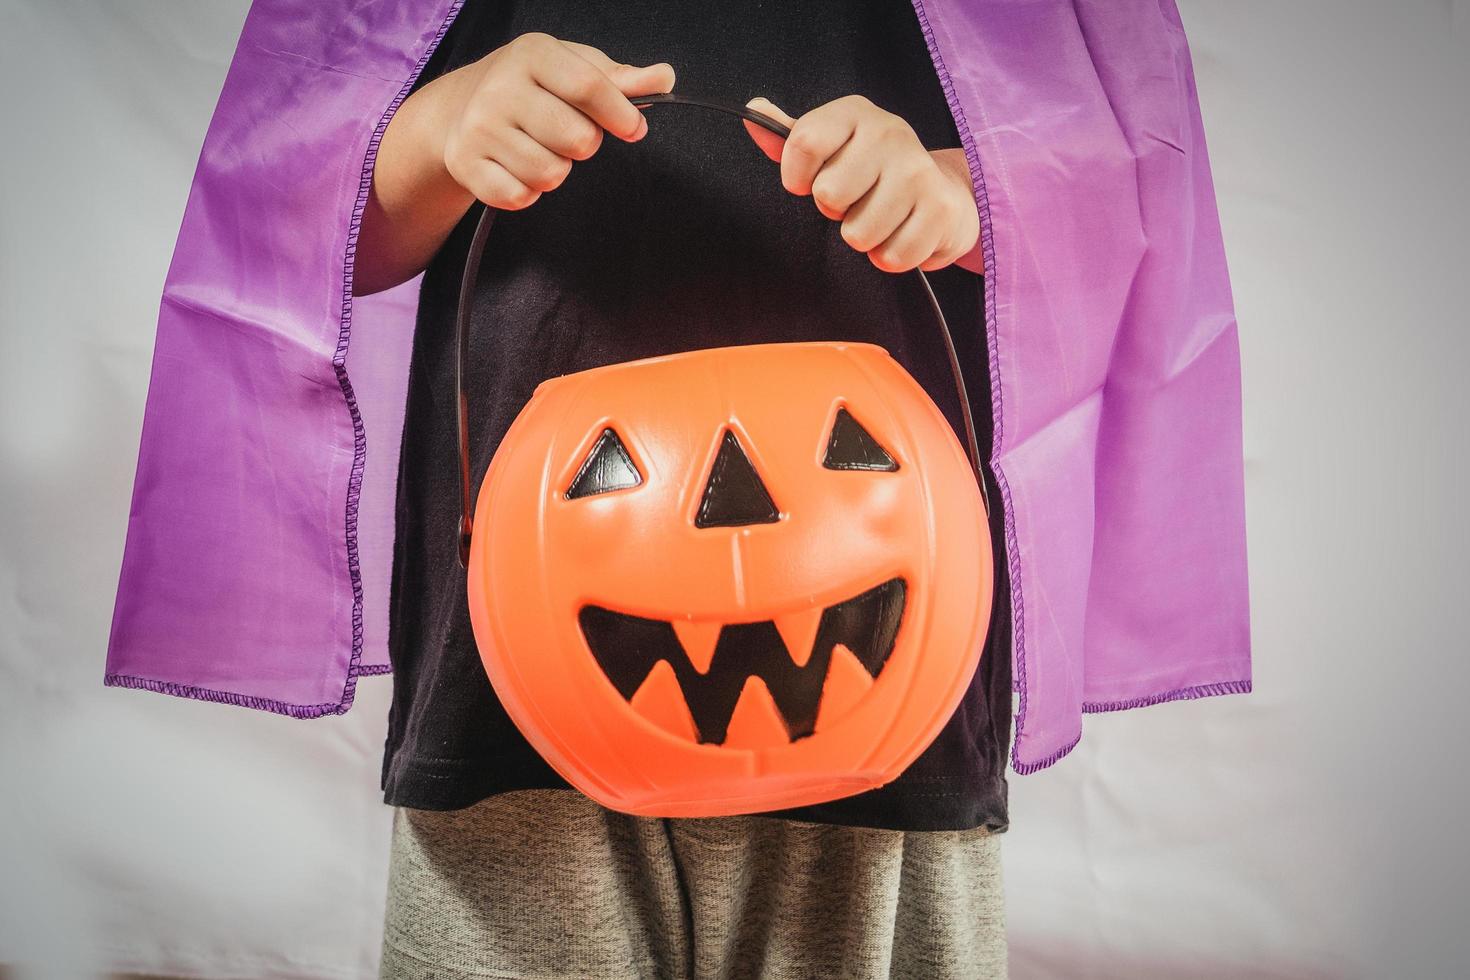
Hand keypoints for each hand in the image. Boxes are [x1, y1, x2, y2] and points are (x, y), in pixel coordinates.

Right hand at [436, 33, 675, 208]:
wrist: (458, 108)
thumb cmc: (531, 87)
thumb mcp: (572, 68)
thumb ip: (620, 79)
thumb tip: (663, 77)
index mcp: (532, 54)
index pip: (589, 87)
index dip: (621, 114)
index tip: (635, 128)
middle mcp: (500, 87)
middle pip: (577, 138)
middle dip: (585, 144)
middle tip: (568, 133)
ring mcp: (480, 127)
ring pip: (550, 174)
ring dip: (556, 170)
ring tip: (539, 148)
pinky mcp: (467, 164)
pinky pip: (520, 196)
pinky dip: (528, 191)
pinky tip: (516, 167)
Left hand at [743, 96, 980, 273]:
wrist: (942, 193)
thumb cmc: (871, 173)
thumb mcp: (829, 149)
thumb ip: (788, 138)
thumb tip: (752, 112)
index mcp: (854, 114)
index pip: (804, 142)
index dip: (797, 177)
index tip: (806, 185)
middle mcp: (890, 132)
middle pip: (829, 193)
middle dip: (835, 212)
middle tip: (855, 203)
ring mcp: (918, 169)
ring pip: (859, 233)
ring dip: (863, 240)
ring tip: (878, 221)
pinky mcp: (940, 208)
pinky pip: (892, 256)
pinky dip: (891, 257)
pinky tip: (900, 234)